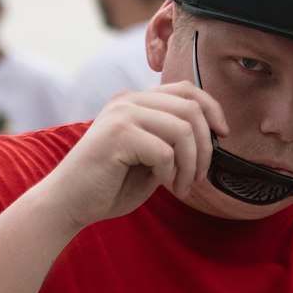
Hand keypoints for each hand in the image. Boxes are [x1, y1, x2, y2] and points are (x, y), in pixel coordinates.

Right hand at [46, 82, 229, 233]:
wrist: (69, 203)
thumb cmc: (110, 185)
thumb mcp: (150, 158)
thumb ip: (172, 142)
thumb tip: (212, 136)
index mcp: (136, 101)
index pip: (187, 89)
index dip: (213, 109)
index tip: (223, 135)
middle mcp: (129, 100)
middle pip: (191, 108)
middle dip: (205, 147)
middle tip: (199, 177)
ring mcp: (122, 114)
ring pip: (183, 130)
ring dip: (192, 164)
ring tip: (182, 186)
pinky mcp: (118, 135)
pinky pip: (164, 152)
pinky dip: (172, 173)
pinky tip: (165, 186)